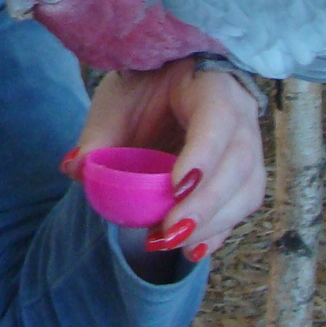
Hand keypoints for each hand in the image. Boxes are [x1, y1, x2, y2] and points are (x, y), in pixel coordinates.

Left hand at [67, 59, 265, 261]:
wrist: (172, 78)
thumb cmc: (145, 87)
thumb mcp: (117, 100)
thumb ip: (99, 135)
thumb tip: (76, 169)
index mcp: (210, 86)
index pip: (218, 119)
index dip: (202, 155)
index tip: (175, 187)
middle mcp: (241, 115)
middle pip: (238, 163)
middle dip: (205, 203)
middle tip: (168, 229)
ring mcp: (249, 144)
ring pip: (247, 189)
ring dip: (212, 223)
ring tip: (170, 241)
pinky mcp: (244, 172)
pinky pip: (242, 205)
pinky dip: (218, 230)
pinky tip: (191, 248)